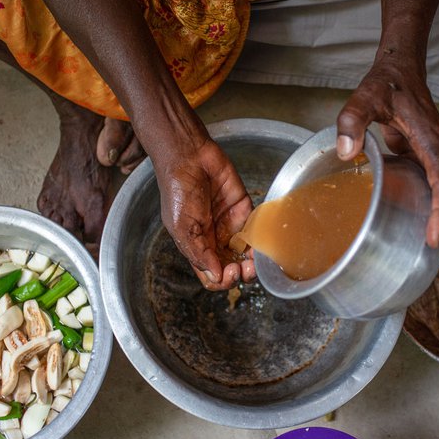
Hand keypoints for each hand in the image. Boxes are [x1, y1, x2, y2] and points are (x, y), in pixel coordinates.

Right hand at [155, 138, 255, 289]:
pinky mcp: (245, 211)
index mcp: (197, 247)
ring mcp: (231, 226)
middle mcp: (215, 240)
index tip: (227, 274)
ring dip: (252, 264)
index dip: (221, 281)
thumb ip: (198, 252)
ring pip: (246, 255)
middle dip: (239, 275)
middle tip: (242, 269)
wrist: (189, 157)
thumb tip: (216, 276)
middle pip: (232, 269)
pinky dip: (260, 242)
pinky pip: (257, 232)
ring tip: (253, 262)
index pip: (212, 276)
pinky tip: (259, 244)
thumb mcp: (180, 226)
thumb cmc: (178, 190)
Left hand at [336, 56, 438, 247]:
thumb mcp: (364, 97)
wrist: (402, 70)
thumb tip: (346, 152)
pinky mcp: (434, 159)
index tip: (434, 236)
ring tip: (434, 244)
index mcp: (431, 140)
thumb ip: (352, 120)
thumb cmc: (387, 84)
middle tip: (434, 248)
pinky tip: (424, 222)